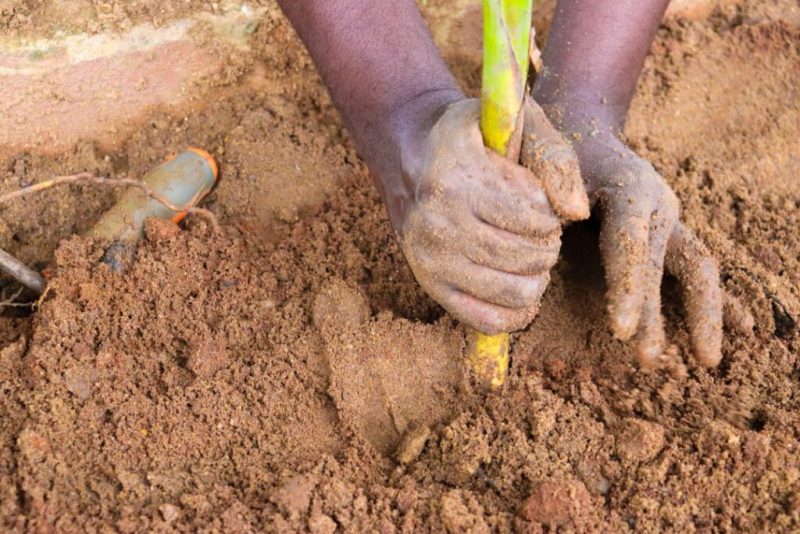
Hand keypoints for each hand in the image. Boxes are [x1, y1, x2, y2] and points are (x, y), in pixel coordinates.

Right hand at [387, 98, 587, 333]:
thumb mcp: (513, 122)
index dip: (550, 215)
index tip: (540, 205)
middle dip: (548, 246)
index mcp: (456, 178)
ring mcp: (430, 260)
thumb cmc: (475, 137)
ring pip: (512, 291)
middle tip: (542, 234)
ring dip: (537, 277)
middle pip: (524, 257)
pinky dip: (516, 314)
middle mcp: (437, 223)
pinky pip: (486, 320)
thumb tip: (577, 213)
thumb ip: (553, 155)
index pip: (532, 217)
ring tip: (532, 256)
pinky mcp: (431, 286)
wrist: (413, 154)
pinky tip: (524, 291)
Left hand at [574, 135, 722, 367]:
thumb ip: (554, 179)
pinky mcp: (669, 235)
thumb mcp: (547, 155)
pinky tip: (742, 328)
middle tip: (647, 358)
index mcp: (630, 188)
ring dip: (704, 314)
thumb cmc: (558, 151)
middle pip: (673, 262)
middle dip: (662, 312)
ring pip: (699, 268)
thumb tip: (573, 213)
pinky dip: (719, 300)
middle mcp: (659, 205)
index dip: (629, 286)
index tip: (620, 329)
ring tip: (705, 361)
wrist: (584, 133)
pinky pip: (697, 270)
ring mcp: (670, 221)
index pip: (631, 243)